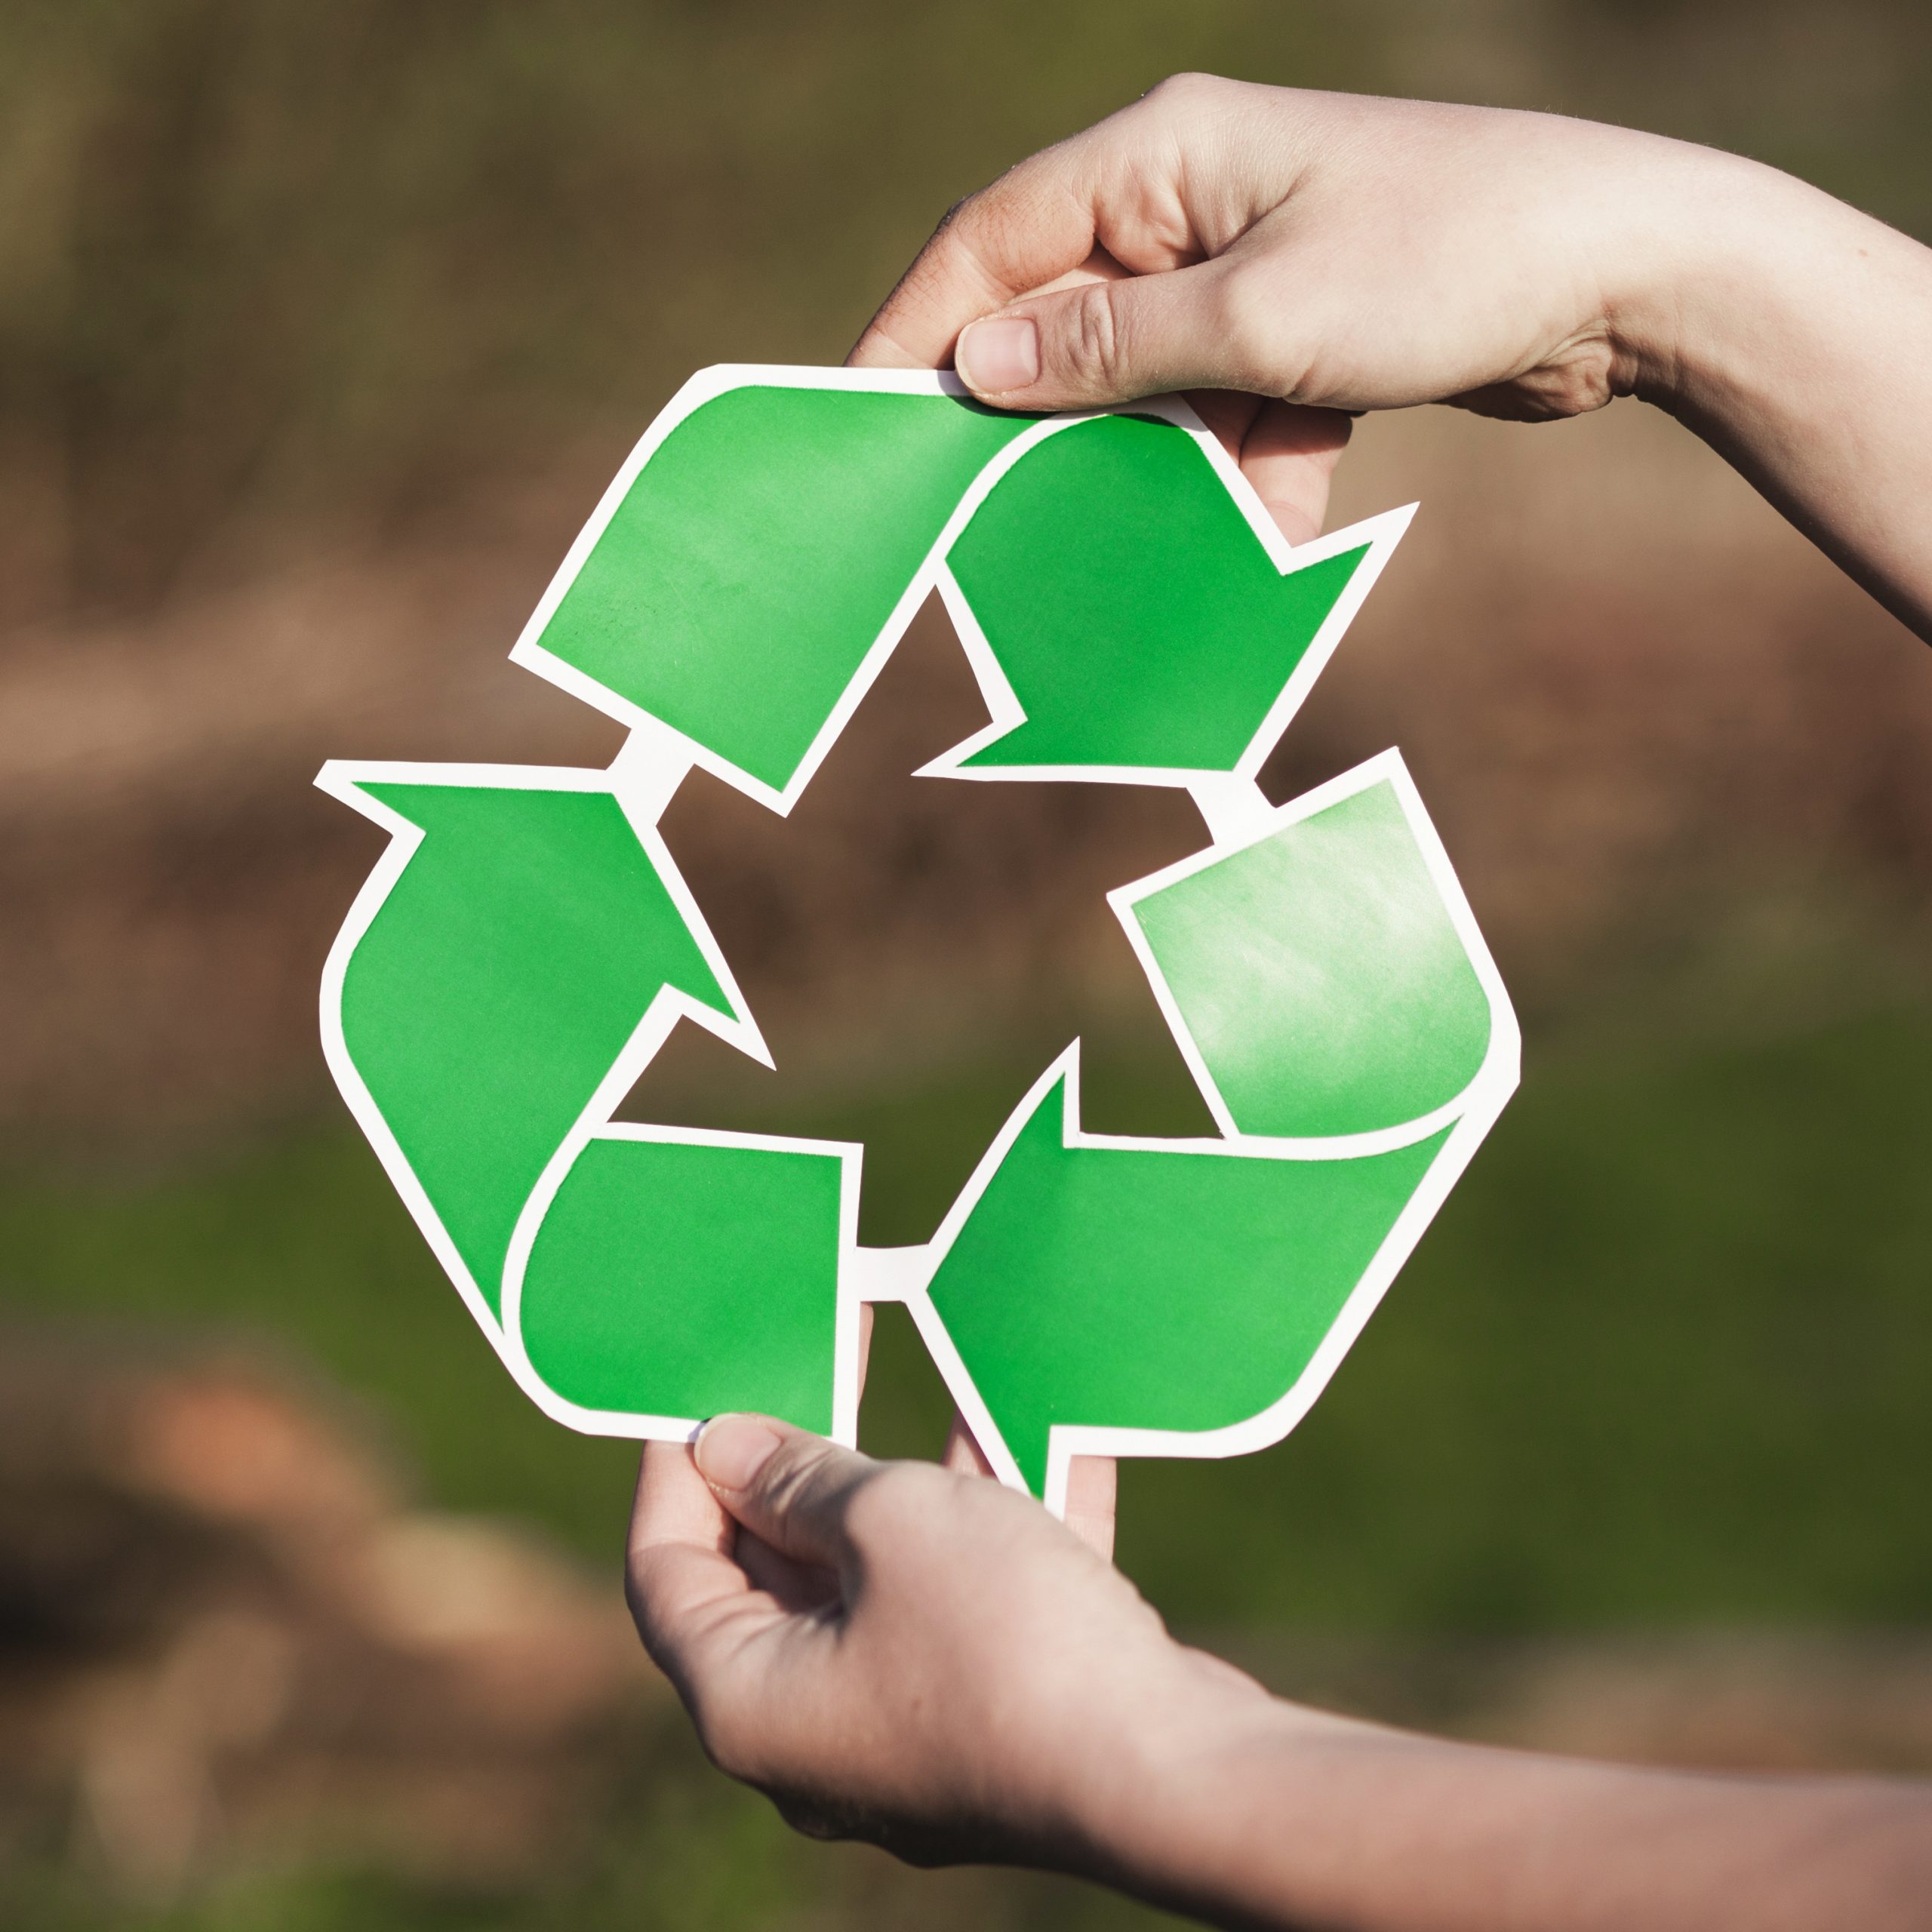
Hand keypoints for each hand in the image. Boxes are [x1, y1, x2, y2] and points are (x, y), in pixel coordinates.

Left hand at [624, 1415, 1263, 1869]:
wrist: (1177, 1775)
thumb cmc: (1008, 1644)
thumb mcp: (891, 1520)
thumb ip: (803, 1476)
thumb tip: (727, 1448)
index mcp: (751, 1703)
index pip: (665, 1573)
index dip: (676, 1470)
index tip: (707, 1387)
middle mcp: (815, 1733)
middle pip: (776, 1576)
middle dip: (802, 1463)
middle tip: (816, 1360)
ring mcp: (911, 1732)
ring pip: (887, 1582)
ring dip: (911, 1480)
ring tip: (928, 1368)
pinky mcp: (1000, 1720)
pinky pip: (972, 1605)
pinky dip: (993, 1523)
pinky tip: (1037, 1423)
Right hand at [849, 74, 1931, 635]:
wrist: (1631, 279)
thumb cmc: (1447, 261)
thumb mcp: (1257, 320)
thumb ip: (1106, 346)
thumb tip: (976, 366)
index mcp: (1163, 154)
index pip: (993, 239)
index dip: (920, 331)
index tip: (867, 419)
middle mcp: (1191, 199)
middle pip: (1061, 317)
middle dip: (1049, 421)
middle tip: (999, 509)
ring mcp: (1246, 265)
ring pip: (1145, 384)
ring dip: (1164, 466)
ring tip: (1182, 525)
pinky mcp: (1296, 329)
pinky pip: (1224, 413)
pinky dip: (1243, 472)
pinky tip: (1279, 514)